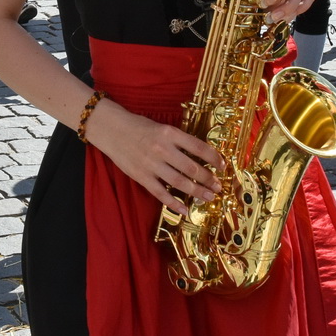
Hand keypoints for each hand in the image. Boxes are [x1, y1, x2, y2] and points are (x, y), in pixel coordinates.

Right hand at [85, 99, 220, 214]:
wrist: (112, 130)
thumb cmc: (138, 127)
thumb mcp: (162, 128)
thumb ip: (179, 140)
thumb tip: (200, 155)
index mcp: (170, 133)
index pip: (199, 147)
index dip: (214, 158)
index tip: (223, 166)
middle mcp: (163, 149)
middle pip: (192, 168)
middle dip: (208, 179)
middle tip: (218, 186)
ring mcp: (151, 164)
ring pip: (180, 182)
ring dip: (197, 192)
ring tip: (208, 197)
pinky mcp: (141, 177)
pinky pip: (161, 193)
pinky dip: (174, 203)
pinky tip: (185, 209)